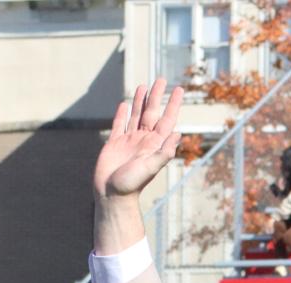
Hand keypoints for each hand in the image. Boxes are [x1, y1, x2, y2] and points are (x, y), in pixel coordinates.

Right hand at [94, 80, 183, 252]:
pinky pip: (119, 124)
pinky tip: (125, 104)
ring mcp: (129, 141)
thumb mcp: (150, 168)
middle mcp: (144, 140)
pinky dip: (122, 113)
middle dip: (157, 96)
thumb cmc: (131, 184)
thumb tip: (179, 133)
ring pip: (136, 115)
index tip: (178, 89)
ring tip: (144, 86)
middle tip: (162, 79)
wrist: (111, 195)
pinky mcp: (115, 143)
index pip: (166, 119)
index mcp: (154, 144)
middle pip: (152, 113)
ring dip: (141, 101)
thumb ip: (164, 152)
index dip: (172, 104)